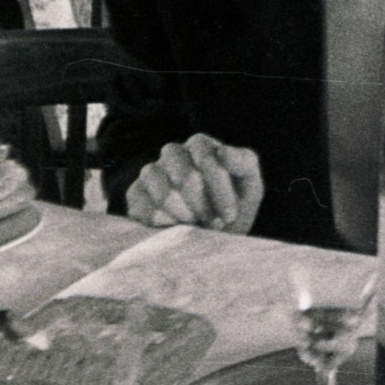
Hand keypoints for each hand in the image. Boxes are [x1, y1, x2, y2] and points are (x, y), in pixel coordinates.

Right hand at [125, 133, 263, 233]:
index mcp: (200, 145)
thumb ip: (244, 163)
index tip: (230, 215)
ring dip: (187, 216)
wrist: (208, 240)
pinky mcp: (134, 195)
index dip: (221, 191)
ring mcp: (150, 172)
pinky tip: (176, 226)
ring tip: (196, 223)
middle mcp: (172, 152)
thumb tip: (223, 151)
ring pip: (165, 194)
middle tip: (213, 222)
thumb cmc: (231, 209)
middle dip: (205, 207)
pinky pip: (147, 211)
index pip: (207, 158)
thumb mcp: (249, 187)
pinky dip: (167, 225)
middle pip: (187, 177)